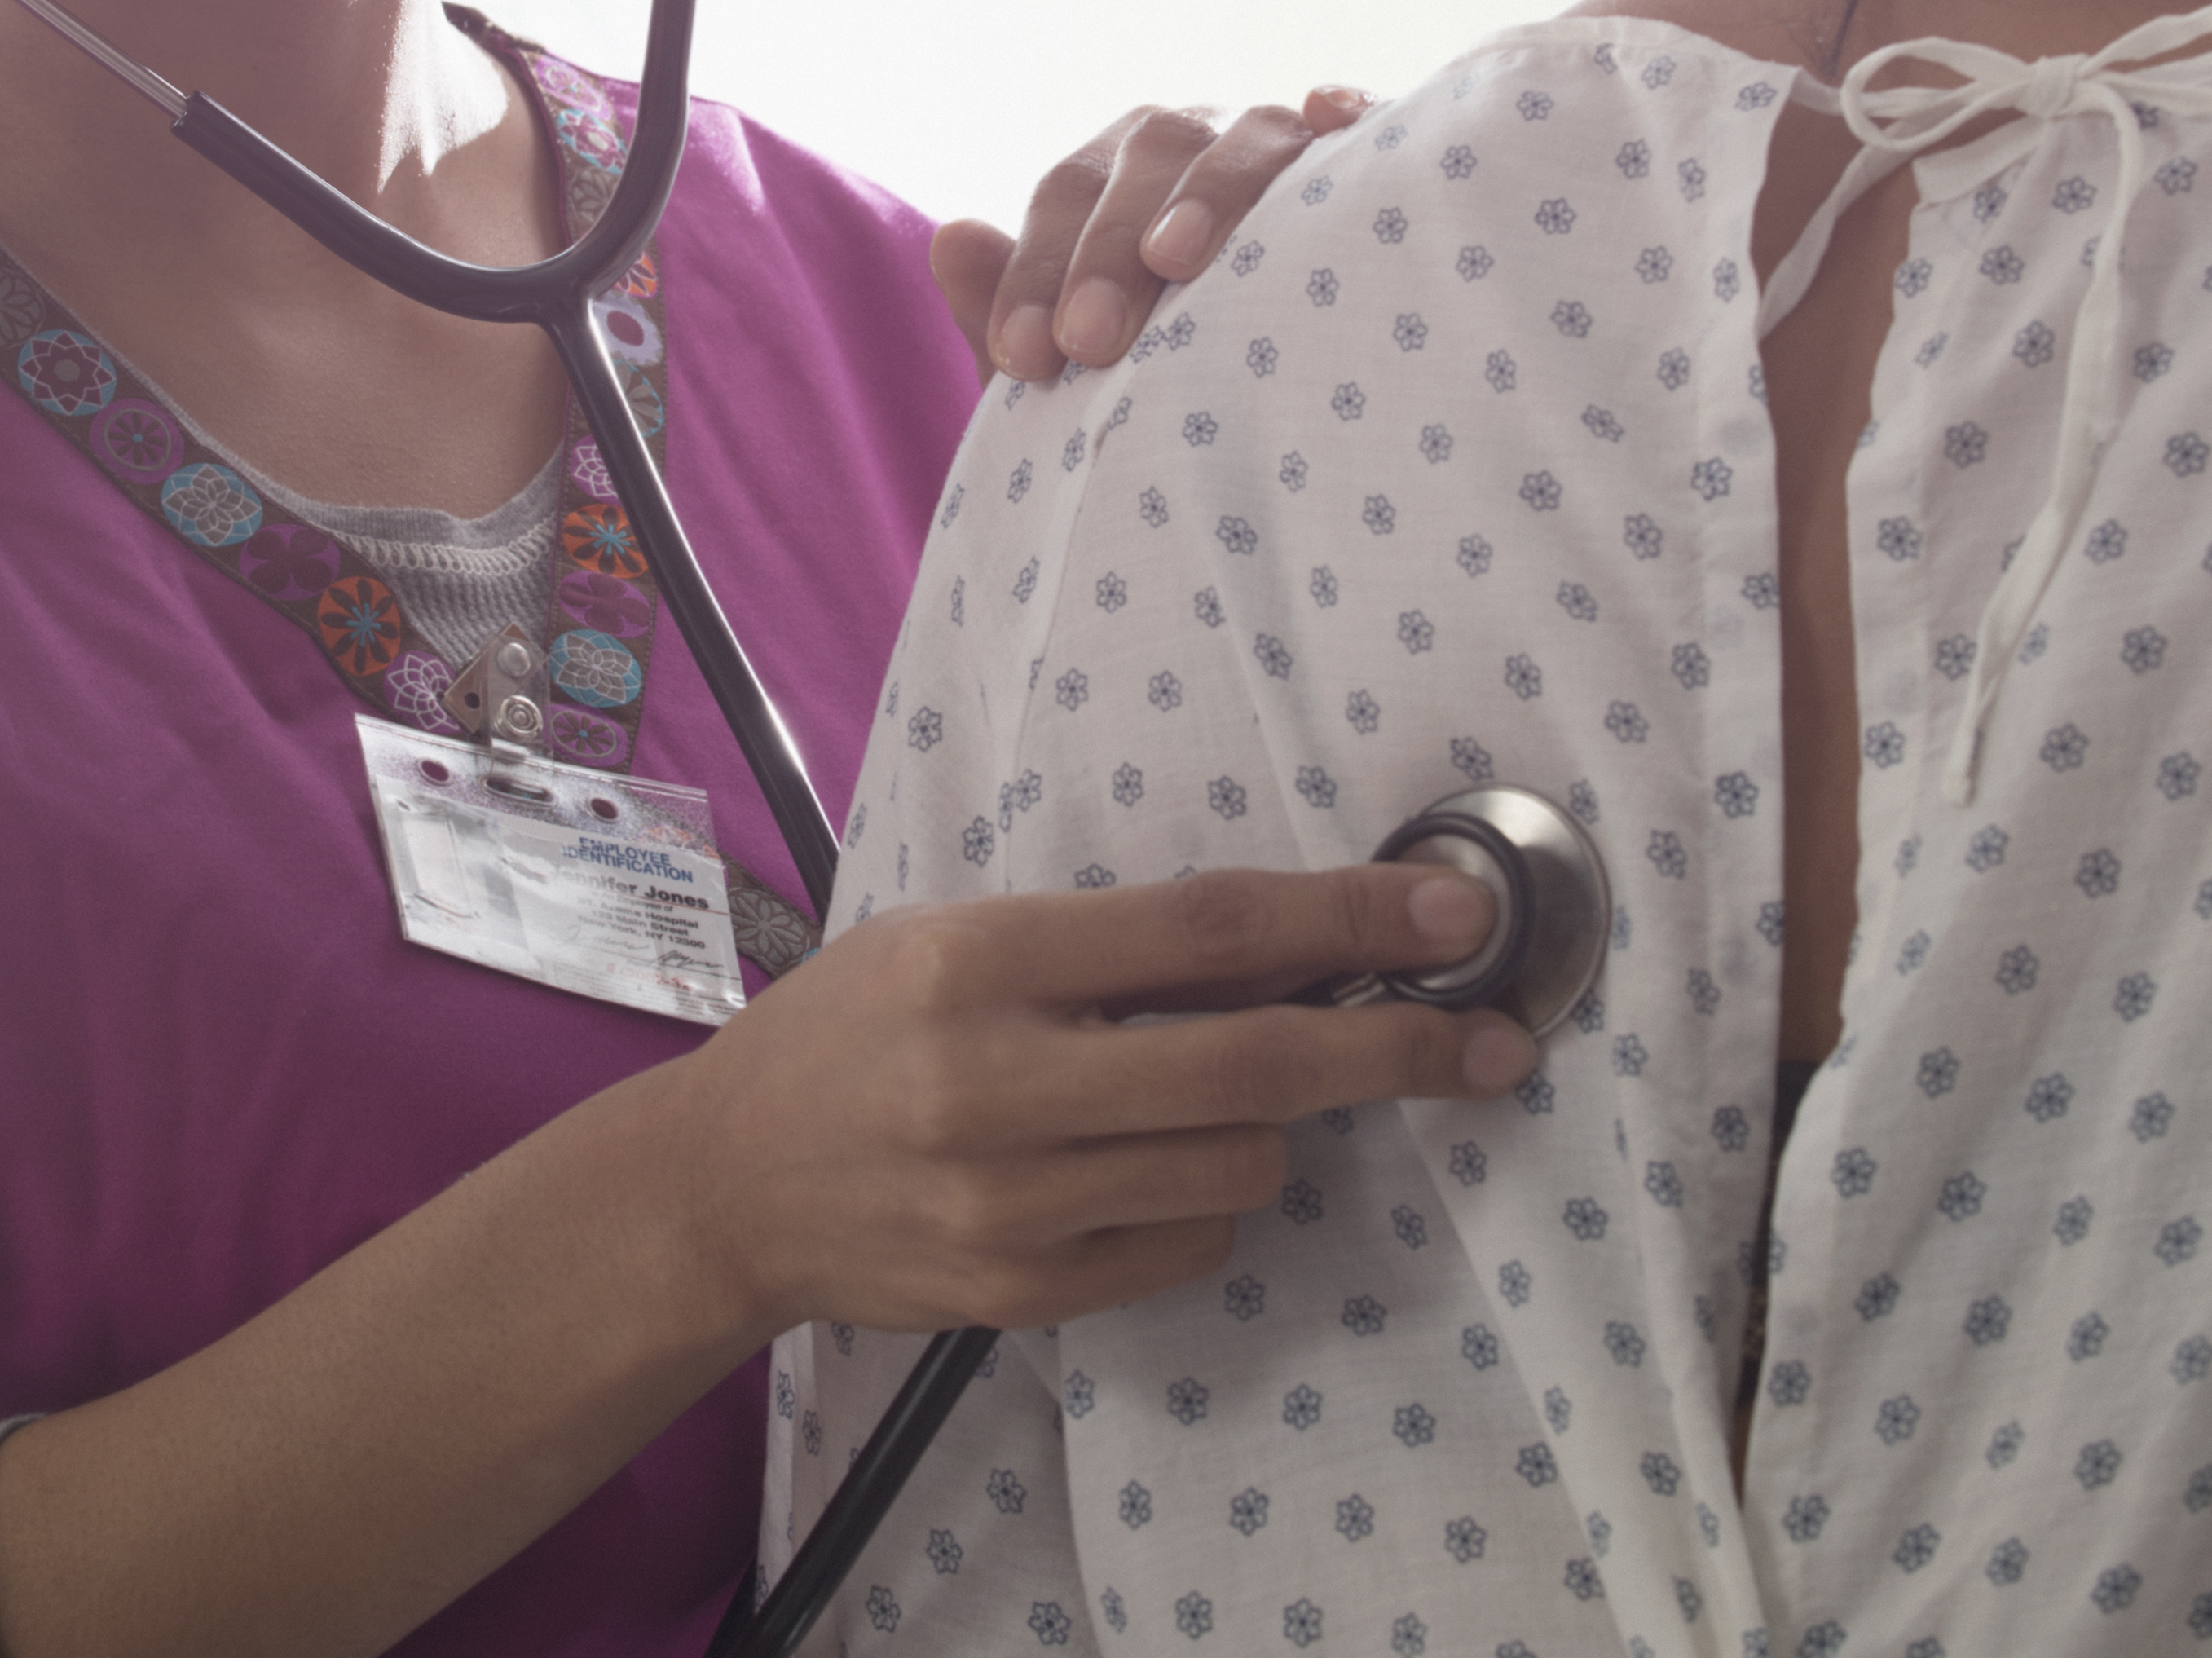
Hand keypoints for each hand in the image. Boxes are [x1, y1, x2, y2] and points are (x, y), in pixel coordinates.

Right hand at [665, 864, 1535, 1339]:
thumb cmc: (852, 1032)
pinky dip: (1199, 1203)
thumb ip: (1105, 945)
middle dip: (1395, 1049)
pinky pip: (1188, 1246)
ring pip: (1239, 1165)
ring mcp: (1011, 1203)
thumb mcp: (953, 940)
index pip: (1205, 929)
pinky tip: (1136, 1170)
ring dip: (1267, 1127)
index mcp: (979, 961)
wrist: (723, 1187)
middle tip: (1488, 1040)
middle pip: (1255, 1064)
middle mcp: (996, 1082)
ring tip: (1197, 1100)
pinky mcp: (1022, 1295)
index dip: (1344, 920)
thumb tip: (1296, 941)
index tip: (1452, 916)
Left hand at [936, 87, 1374, 382]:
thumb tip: (950, 236)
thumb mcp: (1073, 373)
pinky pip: (1365, 126)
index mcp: (1120, 178)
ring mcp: (1283, 148)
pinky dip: (1351, 109)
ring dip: (1210, 192)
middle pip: (1148, 158)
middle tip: (1089, 343)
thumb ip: (1002, 312)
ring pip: (1246, 137)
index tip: (1022, 359)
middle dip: (1108, 251)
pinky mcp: (1369, 164)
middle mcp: (1197, 147)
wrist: (1269, 447)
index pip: (1068, 195)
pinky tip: (1332, 115)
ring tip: (1174, 260)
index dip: (1037, 272)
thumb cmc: (1158, 395)